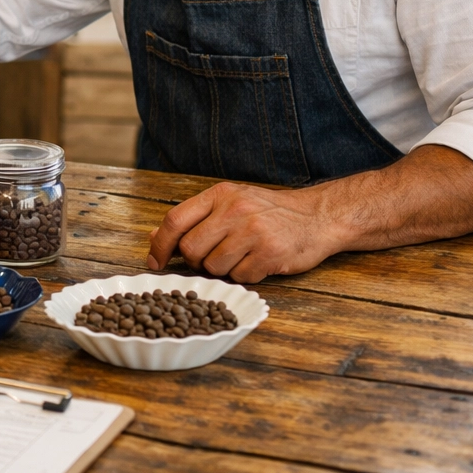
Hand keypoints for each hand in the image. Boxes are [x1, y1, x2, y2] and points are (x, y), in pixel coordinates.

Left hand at [145, 181, 337, 282]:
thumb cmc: (267, 212)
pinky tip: (258, 262)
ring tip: (241, 256)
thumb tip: (154, 237)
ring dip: (223, 269)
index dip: (160, 245)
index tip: (154, 262)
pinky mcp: (270, 253)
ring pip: (213, 266)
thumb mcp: (229, 203)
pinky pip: (240, 277)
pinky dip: (245, 276)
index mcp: (219, 194)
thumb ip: (193, 219)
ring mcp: (253, 231)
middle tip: (212, 257)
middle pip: (190, 248)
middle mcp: (234, 210)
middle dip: (195, 261)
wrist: (318, 216)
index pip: (175, 220)